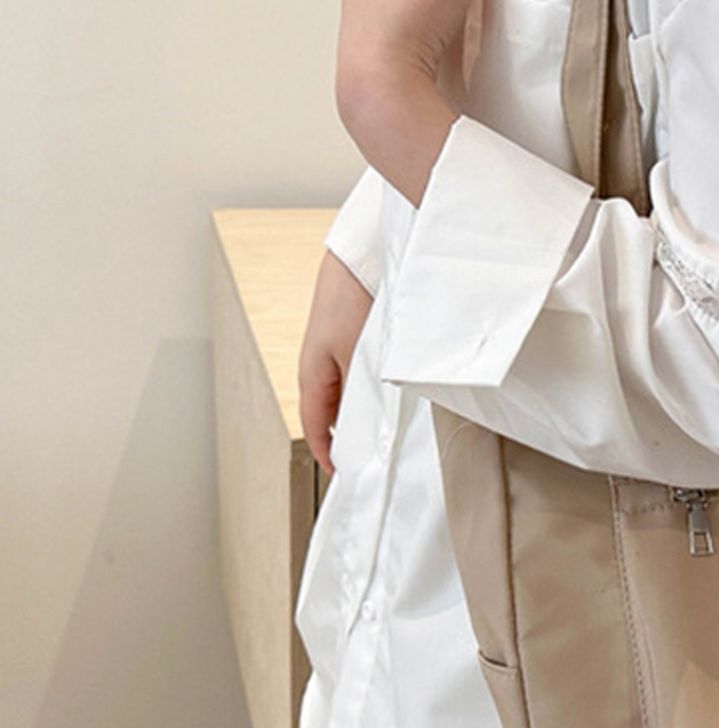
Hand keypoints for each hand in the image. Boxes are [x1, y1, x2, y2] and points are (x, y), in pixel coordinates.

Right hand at [299, 250, 375, 475]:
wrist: (365, 253)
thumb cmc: (354, 299)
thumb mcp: (359, 355)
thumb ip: (359, 393)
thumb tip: (362, 429)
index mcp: (313, 373)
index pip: (315, 424)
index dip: (327, 452)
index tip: (342, 473)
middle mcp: (323, 364)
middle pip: (333, 411)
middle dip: (349, 437)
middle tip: (371, 460)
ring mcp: (340, 349)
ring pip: (349, 393)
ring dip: (364, 413)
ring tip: (387, 434)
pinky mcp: (357, 336)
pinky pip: (361, 374)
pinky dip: (373, 390)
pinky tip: (395, 394)